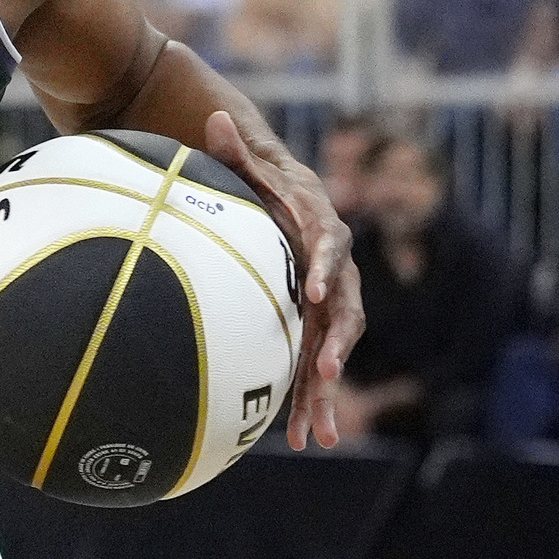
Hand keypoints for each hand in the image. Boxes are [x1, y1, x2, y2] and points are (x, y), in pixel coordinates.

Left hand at [203, 110, 359, 450]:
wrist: (275, 209)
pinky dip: (309, 402)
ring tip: (315, 433)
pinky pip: (312, 369)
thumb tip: (214, 118)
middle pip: (344, 314)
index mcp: (321, 234)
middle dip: (337, 346)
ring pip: (331, 353)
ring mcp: (326, 309)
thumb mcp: (245, 167)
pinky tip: (300, 439)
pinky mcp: (311, 333)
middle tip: (325, 372)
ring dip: (325, 393)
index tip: (316, 294)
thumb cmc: (259, 186)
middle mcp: (334, 275)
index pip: (331, 251)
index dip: (327, 271)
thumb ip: (232, 149)